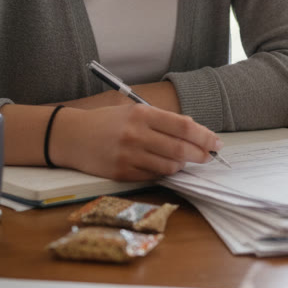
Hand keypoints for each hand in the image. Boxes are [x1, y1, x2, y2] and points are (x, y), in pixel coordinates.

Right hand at [52, 104, 220, 180]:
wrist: (70, 136)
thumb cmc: (107, 122)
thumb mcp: (133, 111)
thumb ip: (162, 120)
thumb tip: (193, 129)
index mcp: (142, 114)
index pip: (183, 126)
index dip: (204, 136)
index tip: (216, 142)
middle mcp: (136, 134)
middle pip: (180, 149)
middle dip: (200, 154)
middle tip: (209, 156)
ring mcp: (128, 155)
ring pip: (168, 166)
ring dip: (182, 166)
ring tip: (184, 161)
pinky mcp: (121, 173)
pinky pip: (152, 176)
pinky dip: (163, 173)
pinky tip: (165, 167)